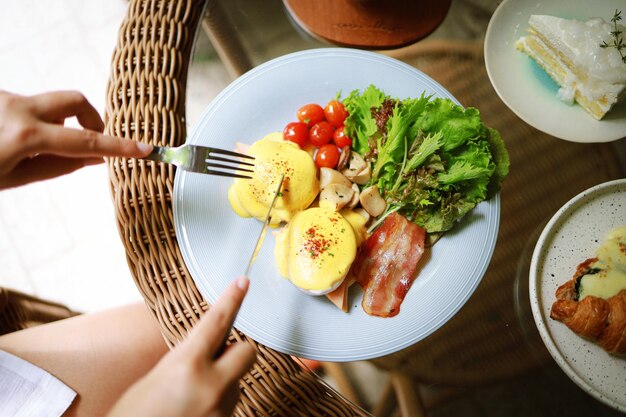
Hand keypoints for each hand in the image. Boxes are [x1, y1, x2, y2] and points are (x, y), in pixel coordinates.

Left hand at [0, 90, 151, 189]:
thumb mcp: (12, 178)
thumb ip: (55, 166)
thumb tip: (92, 158)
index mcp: (25, 135)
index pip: (85, 141)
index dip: (118, 147)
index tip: (144, 149)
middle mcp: (18, 108)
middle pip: (75, 100)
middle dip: (91, 118)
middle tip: (89, 141)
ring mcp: (6, 96)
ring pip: (48, 107)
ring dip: (51, 125)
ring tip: (27, 149)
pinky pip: (28, 107)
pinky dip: (31, 124)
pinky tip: (8, 140)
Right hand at [107, 276, 256, 416]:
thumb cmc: (131, 415)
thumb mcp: (154, 379)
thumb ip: (185, 361)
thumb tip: (206, 351)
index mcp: (186, 365)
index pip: (217, 322)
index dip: (231, 299)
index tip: (243, 283)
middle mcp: (210, 386)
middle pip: (246, 352)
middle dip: (236, 350)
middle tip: (216, 356)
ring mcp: (220, 409)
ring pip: (237, 382)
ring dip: (223, 382)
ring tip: (190, 396)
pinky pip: (229, 405)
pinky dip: (216, 403)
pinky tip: (193, 411)